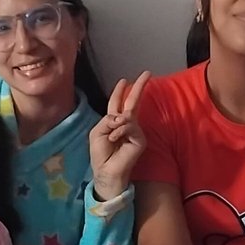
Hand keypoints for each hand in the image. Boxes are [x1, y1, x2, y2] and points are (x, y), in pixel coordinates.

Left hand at [89, 72, 149, 200]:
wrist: (106, 171)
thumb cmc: (100, 154)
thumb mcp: (97, 132)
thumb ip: (108, 120)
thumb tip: (123, 115)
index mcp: (114, 122)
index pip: (117, 103)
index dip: (120, 92)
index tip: (124, 80)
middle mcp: (126, 124)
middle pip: (133, 102)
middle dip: (139, 87)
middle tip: (148, 73)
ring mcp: (135, 131)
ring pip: (128, 115)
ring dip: (117, 124)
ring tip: (111, 137)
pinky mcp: (140, 139)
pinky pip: (130, 126)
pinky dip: (120, 131)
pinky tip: (114, 139)